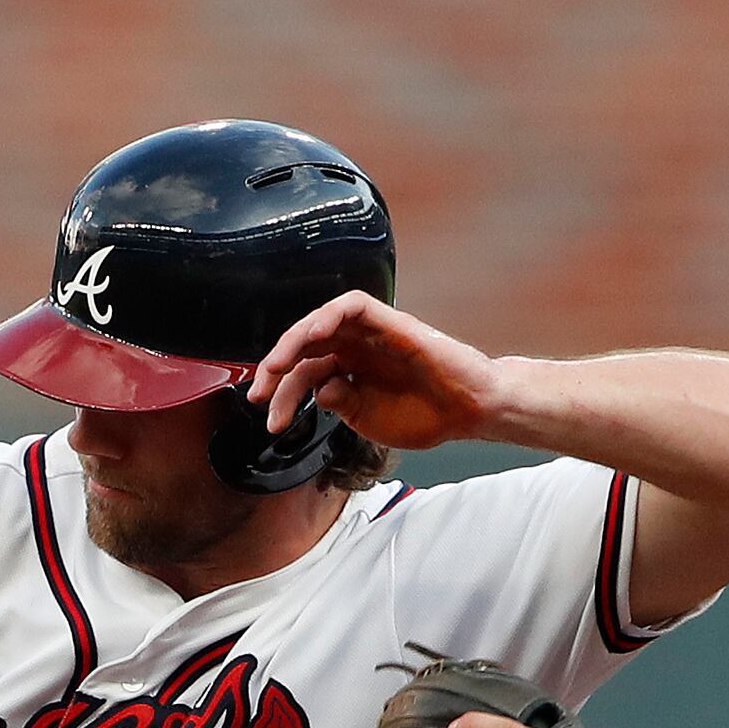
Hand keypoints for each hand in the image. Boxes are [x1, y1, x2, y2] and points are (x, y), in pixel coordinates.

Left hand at [249, 293, 515, 450]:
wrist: (468, 411)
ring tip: (276, 367)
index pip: (304, 374)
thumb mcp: (368, 420)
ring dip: (293, 340)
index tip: (270, 420)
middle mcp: (355, 347)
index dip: (282, 395)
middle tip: (260, 393)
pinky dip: (329, 315)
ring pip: (321, 321)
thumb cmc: (425, 416)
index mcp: (348, 370)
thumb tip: (319, 390)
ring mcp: (371, 334)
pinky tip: (313, 336)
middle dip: (276, 368)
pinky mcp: (390, 322)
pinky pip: (354, 307)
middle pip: (304, 347)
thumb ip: (340, 405)